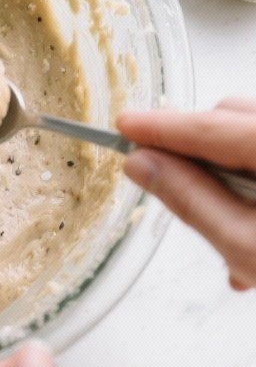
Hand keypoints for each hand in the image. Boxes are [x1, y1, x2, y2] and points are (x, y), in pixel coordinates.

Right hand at [118, 99, 255, 289]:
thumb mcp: (245, 245)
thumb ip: (190, 199)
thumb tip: (142, 164)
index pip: (208, 126)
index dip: (161, 127)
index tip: (124, 126)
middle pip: (231, 121)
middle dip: (198, 151)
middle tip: (170, 185)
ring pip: (248, 139)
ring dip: (227, 178)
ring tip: (230, 239)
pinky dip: (251, 185)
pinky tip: (252, 234)